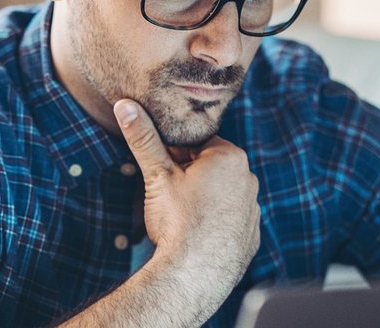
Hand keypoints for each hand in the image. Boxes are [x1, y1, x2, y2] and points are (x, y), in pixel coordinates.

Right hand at [112, 99, 260, 276]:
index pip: (198, 144)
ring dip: (203, 200)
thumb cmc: (177, 221)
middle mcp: (249, 179)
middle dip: (189, 177)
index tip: (163, 173)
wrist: (194, 274)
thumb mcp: (157, 175)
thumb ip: (143, 138)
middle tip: (168, 196)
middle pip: (211, 168)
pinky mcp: (251, 235)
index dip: (175, 157)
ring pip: (221, 194)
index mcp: (229, 157)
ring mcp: (253, 209)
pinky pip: (230, 220)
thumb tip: (125, 105)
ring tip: (181, 218)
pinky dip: (215, 223)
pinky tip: (196, 235)